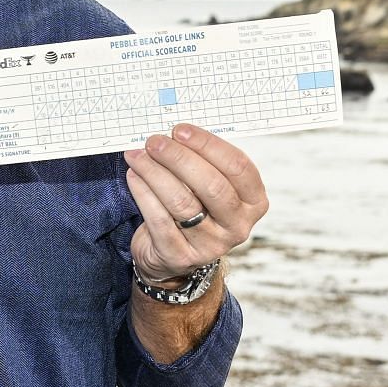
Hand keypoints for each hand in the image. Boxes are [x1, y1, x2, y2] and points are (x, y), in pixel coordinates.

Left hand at [123, 123, 268, 283]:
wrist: (171, 253)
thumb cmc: (194, 207)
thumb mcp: (208, 186)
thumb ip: (201, 161)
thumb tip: (173, 134)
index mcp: (253, 201)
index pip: (237, 167)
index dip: (208, 145)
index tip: (180, 130)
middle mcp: (238, 226)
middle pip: (211, 185)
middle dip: (178, 158)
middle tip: (154, 142)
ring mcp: (211, 245)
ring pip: (182, 202)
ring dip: (155, 173)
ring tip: (137, 156)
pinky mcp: (180, 256)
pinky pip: (159, 219)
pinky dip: (143, 193)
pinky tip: (134, 176)